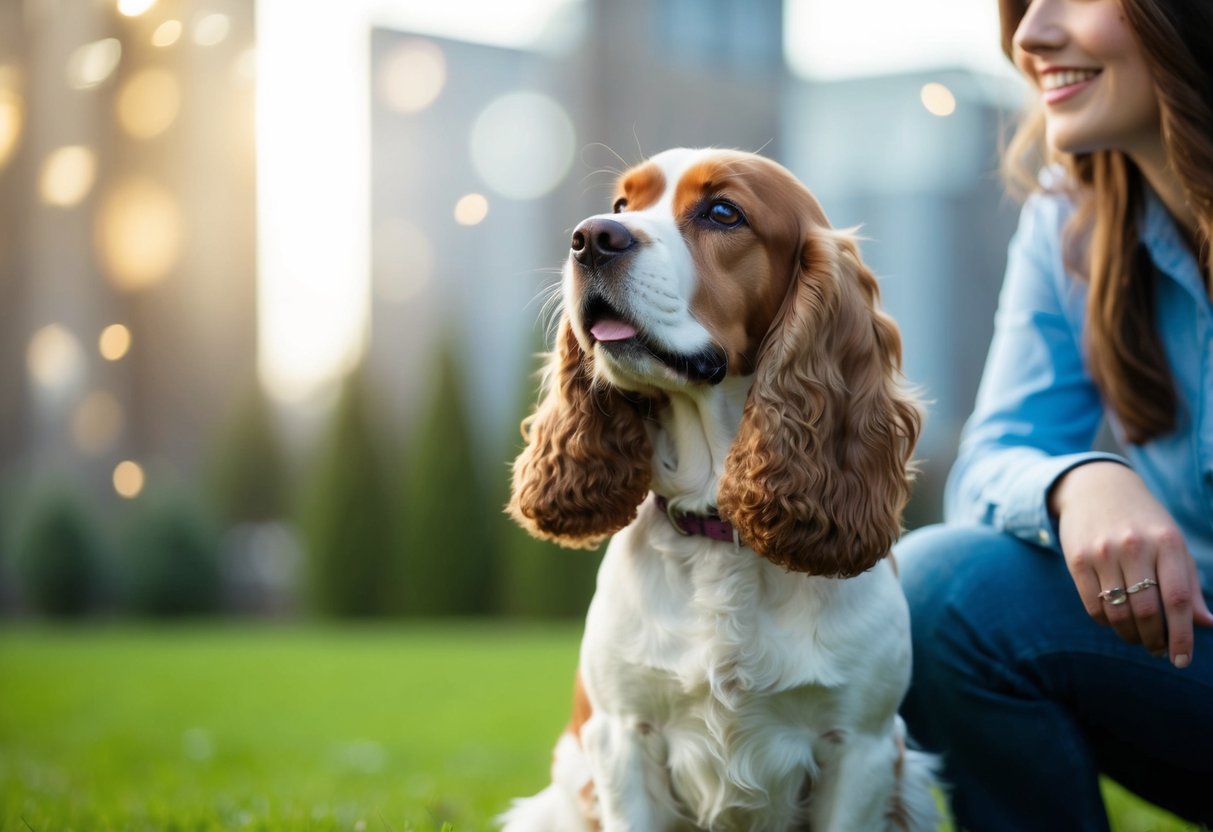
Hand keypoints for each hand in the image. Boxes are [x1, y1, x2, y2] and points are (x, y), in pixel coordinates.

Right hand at [1050, 461, 1212, 667]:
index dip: (1182, 635)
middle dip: (1155, 641)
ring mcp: (1103, 552)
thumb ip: (1189, 584)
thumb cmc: (1144, 521)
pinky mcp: (1077, 559)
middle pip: (1147, 611)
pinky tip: (1115, 622)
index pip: (1178, 599)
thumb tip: (1206, 624)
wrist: (1096, 488)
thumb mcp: (1173, 544)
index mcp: (1166, 542)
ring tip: (1138, 639)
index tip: (1182, 660)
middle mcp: (1134, 546)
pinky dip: (1107, 623)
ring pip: (1118, 612)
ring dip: (1130, 635)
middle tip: (1158, 651)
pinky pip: (1092, 605)